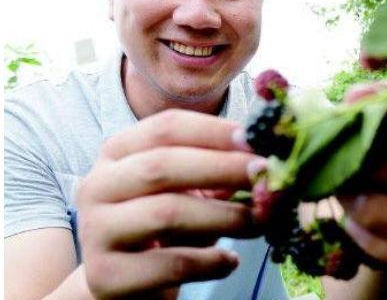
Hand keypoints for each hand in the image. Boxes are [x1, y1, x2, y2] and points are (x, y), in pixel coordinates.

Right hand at [77, 109, 257, 298]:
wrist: (122, 283)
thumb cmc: (162, 227)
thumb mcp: (185, 190)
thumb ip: (216, 172)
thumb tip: (266, 160)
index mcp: (117, 152)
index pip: (166, 127)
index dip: (214, 131)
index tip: (254, 139)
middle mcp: (97, 185)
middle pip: (163, 166)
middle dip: (223, 168)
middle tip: (266, 176)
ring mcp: (95, 231)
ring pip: (167, 213)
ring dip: (226, 216)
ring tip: (260, 221)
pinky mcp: (105, 277)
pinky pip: (169, 263)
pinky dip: (210, 261)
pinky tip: (231, 261)